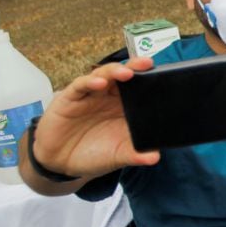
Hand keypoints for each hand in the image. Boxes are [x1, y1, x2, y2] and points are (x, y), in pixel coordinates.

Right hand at [31, 58, 160, 177]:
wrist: (61, 163)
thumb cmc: (93, 153)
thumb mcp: (117, 156)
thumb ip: (135, 154)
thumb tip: (154, 157)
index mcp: (124, 107)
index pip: (139, 88)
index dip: (149, 80)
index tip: (164, 75)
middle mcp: (108, 97)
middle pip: (123, 76)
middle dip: (135, 67)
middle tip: (147, 63)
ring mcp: (90, 95)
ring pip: (103, 75)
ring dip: (114, 71)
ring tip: (127, 72)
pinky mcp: (70, 99)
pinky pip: (80, 86)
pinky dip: (89, 82)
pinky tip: (99, 83)